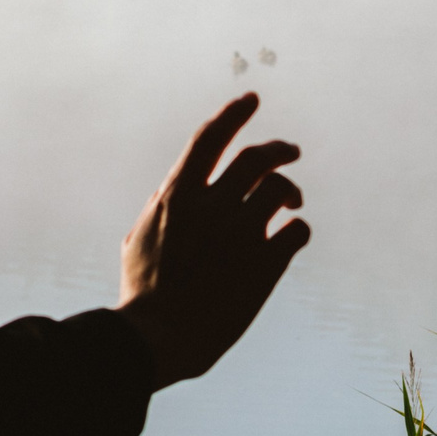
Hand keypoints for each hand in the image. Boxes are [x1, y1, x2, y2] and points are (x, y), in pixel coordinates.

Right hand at [116, 93, 308, 389]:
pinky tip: (291, 237)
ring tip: (291, 203)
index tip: (252, 99)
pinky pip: (298, 230)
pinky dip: (298, 228)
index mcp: (178, 196)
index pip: (210, 139)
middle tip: (291, 151)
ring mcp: (242, 233)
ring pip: (281, 190)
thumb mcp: (138, 238)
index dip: (233, 114)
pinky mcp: (266, 263)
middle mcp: (213, 206)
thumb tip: (176, 188)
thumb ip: (162, 207)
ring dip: (290, 191)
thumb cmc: (144, 292)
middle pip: (257, 158)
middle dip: (279, 149)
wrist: (161, 336)